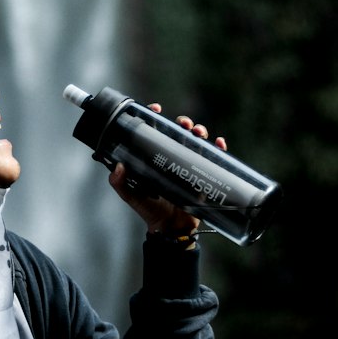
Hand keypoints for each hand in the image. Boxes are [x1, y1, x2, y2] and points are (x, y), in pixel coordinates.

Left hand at [108, 107, 226, 239]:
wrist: (171, 229)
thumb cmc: (150, 210)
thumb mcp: (131, 195)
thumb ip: (120, 183)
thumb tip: (118, 166)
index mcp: (154, 156)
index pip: (155, 131)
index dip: (155, 116)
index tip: (156, 108)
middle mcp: (172, 156)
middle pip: (179, 132)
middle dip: (183, 122)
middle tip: (184, 124)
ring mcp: (188, 164)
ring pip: (197, 140)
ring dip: (200, 131)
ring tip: (198, 133)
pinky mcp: (203, 174)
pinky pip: (214, 158)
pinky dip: (218, 148)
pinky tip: (218, 143)